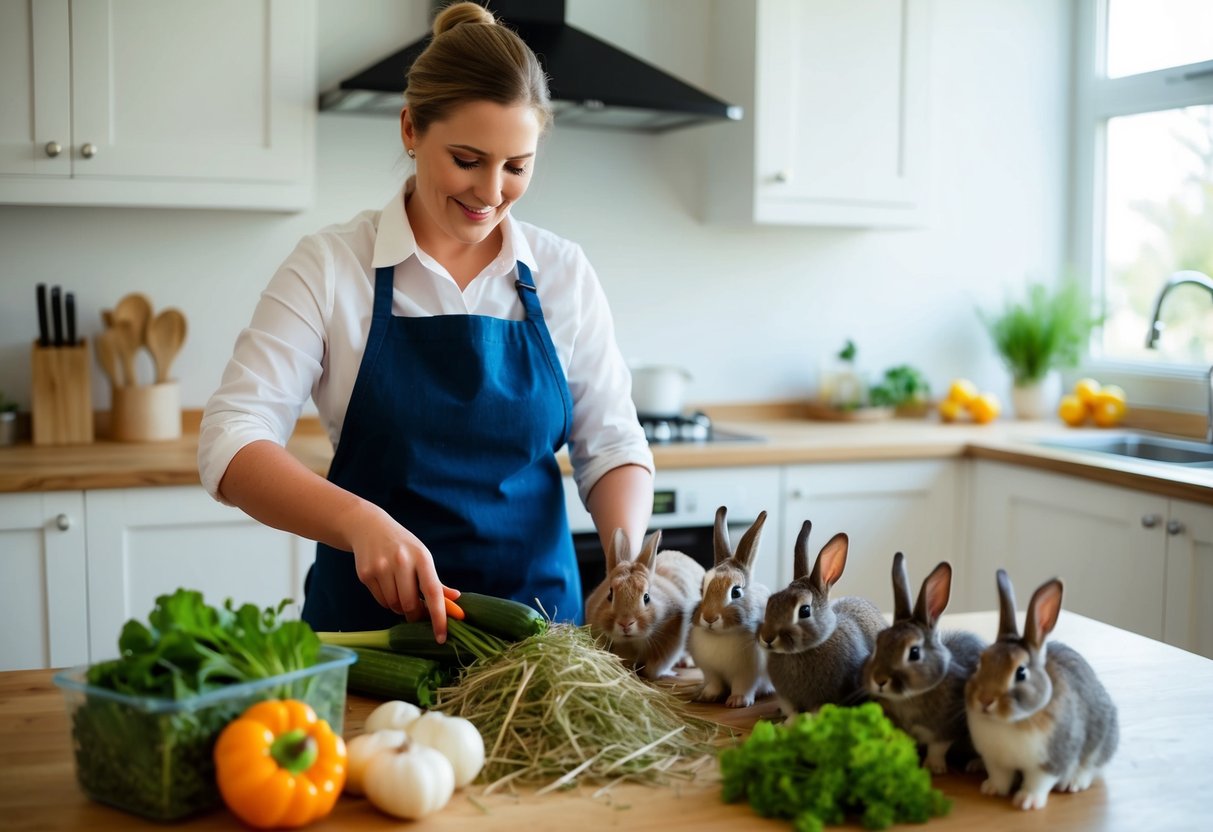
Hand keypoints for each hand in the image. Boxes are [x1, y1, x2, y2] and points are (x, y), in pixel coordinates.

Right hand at [338, 500, 458, 642]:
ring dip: (399, 607)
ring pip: (394, 605)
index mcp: (422, 557)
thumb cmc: (402, 546)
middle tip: (416, 611)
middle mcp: (402, 561)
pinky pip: (380, 601)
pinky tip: (386, 586)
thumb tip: (456, 599)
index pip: (433, 592)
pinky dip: (386, 601)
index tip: (441, 637)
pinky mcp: (366, 573)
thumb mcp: (422, 557)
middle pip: (410, 604)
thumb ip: (437, 581)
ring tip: (399, 592)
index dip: (439, 617)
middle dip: (415, 614)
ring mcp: (382, 567)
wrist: (369, 527)